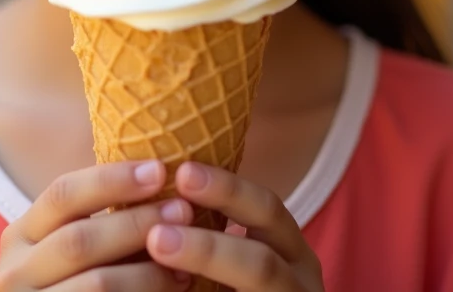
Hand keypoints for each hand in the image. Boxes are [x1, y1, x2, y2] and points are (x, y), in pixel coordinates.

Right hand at [0, 159, 193, 290]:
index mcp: (21, 235)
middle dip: (137, 223)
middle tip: (184, 211)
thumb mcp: (72, 245)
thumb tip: (161, 176)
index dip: (112, 179)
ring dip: (148, 272)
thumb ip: (101, 220)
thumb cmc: (77, 281)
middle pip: (79, 240)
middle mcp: (13, 272)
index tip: (160, 170)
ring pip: (96, 285)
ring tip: (186, 264)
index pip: (62, 194)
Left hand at [146, 163, 324, 291]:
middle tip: (157, 235)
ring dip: (206, 271)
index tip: (180, 172)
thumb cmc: (235, 282)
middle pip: (263, 263)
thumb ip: (208, 231)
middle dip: (209, 248)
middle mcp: (300, 286)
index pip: (267, 210)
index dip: (227, 190)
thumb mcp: (237, 258)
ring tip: (158, 256)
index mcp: (291, 254)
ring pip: (258, 288)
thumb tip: (151, 195)